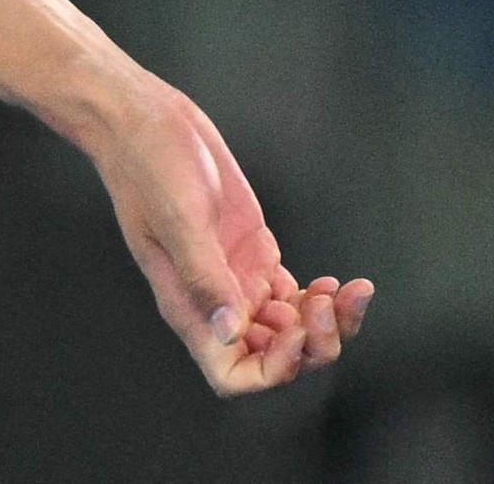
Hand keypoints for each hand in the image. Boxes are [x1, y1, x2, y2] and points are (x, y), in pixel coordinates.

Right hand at [87, 80, 371, 394]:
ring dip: (323, 323)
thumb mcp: (180, 219)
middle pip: (272, 355)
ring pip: (288, 328)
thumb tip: (229, 330)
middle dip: (311, 345)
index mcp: (191, 306)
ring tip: (347, 293)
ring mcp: (236, 277)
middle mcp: (216, 300)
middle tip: (331, 306)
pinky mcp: (251, 252)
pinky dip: (319, 299)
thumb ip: (204, 276)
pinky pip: (291, 296)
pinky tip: (334, 283)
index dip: (272, 368)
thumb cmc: (148, 165)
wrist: (145, 120)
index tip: (297, 332)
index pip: (234, 372)